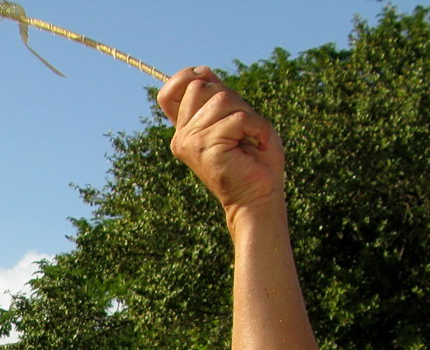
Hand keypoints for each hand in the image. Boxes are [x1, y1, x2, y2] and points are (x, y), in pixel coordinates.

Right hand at [158, 67, 285, 217]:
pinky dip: (256, 128)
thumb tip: (201, 71)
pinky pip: (238, 118)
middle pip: (201, 86)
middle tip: (242, 126)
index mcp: (185, 130)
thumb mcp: (236, 118)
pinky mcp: (205, 148)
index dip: (189, 76)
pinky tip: (256, 145)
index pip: (170, 90)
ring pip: (222, 99)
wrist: (258, 197)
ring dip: (247, 115)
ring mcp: (190, 142)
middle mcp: (182, 136)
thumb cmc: (253, 160)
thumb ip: (218, 96)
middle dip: (232, 98)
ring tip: (249, 138)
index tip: (213, 84)